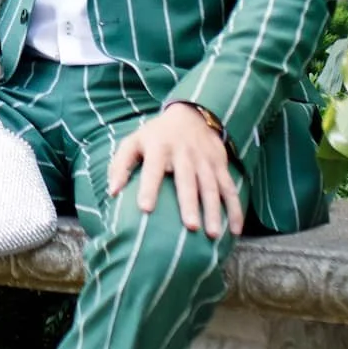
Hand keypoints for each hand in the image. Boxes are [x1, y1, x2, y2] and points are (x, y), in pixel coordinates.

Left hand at [106, 103, 242, 238]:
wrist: (191, 114)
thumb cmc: (155, 136)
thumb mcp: (134, 142)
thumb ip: (120, 165)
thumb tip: (112, 192)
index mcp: (159, 147)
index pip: (153, 168)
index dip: (149, 187)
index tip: (145, 208)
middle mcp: (184, 153)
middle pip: (188, 181)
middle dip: (190, 204)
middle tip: (190, 227)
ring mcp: (205, 159)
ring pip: (212, 187)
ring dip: (214, 210)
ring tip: (213, 234)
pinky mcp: (220, 164)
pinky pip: (230, 188)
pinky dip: (235, 208)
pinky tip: (235, 229)